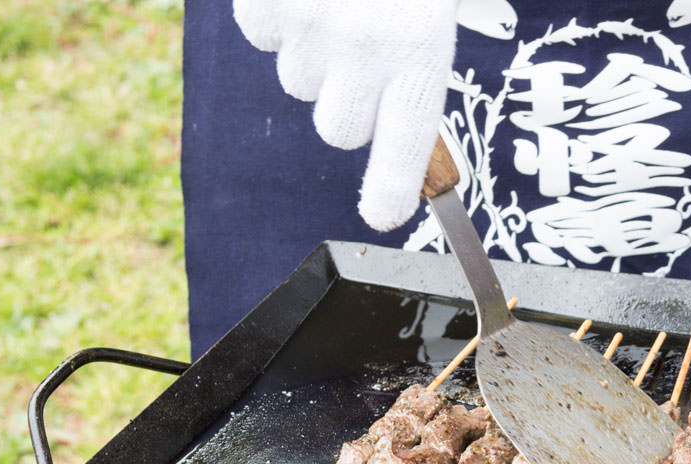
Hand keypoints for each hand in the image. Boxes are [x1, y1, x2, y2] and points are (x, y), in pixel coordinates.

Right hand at [234, 0, 458, 230]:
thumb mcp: (429, 6)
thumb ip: (413, 66)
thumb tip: (390, 126)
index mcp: (420, 47)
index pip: (406, 145)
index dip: (392, 188)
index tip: (384, 216)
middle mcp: (365, 49)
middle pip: (339, 129)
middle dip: (345, 106)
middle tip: (364, 53)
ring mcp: (310, 28)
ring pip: (299, 82)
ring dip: (313, 54)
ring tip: (336, 3)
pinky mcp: (266, 3)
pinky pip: (262, 34)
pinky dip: (278, 14)